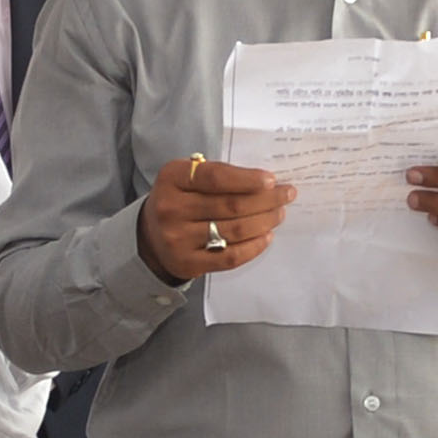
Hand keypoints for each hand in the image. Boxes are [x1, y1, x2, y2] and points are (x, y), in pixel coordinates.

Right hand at [138, 153, 293, 282]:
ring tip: (279, 214)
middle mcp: (172, 208)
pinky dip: (254, 247)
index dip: (247, 179)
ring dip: (265, 221)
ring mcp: (178, 239)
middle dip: (266, 200)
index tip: (271, 180)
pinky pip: (230, 257)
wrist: (150, 237)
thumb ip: (217, 175)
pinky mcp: (188, 263)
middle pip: (230, 205)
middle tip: (286, 195)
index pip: (216, 177)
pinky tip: (266, 236)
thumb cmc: (179, 200)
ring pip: (234, 230)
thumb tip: (265, 182)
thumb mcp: (186, 177)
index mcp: (172, 178)